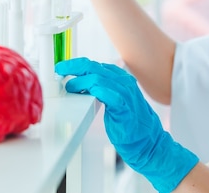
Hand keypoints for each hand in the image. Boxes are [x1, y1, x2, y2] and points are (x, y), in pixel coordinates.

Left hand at [55, 57, 198, 192]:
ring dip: (79, 80)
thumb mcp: (115, 102)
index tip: (64, 68)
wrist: (148, 143)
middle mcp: (123, 82)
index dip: (78, 65)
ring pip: (97, 77)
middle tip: (60, 69)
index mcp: (121, 79)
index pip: (96, 65)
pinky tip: (84, 92)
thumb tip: (82, 87)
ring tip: (68, 87)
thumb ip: (103, 91)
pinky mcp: (124, 106)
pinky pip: (107, 92)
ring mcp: (125, 93)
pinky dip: (93, 89)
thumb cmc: (130, 125)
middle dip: (73, 66)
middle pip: (93, 66)